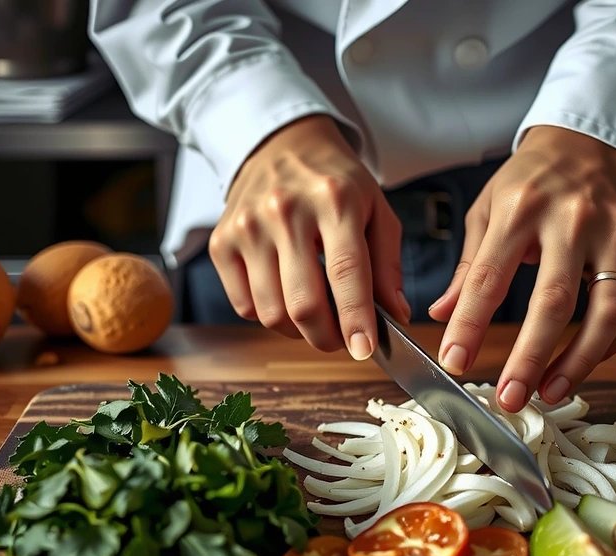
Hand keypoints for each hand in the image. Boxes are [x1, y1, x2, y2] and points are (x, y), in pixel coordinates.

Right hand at [209, 115, 409, 358]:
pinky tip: (286, 296)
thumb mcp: (376, 209)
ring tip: (316, 316)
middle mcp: (285, 211)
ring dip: (298, 332)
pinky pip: (244, 306)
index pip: (345, 272)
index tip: (364, 350)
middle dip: (328, 338)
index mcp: (334, 200)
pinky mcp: (220, 242)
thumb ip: (388, 265)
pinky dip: (269, 316)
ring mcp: (246, 227)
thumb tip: (396, 317)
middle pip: (303, 304)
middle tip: (343, 340)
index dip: (355, 319)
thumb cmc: (336, 183)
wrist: (281, 146)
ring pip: (271, 313)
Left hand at [428, 126, 615, 412]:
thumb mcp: (489, 207)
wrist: (596, 135)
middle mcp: (572, 221)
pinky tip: (592, 359)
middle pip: (553, 303)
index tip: (454, 361)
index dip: (470, 325)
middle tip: (510, 398)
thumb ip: (470, 265)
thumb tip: (442, 313)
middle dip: (529, 358)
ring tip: (551, 391)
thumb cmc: (536, 176)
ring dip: (581, 361)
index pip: (489, 277)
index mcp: (520, 208)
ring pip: (609, 312)